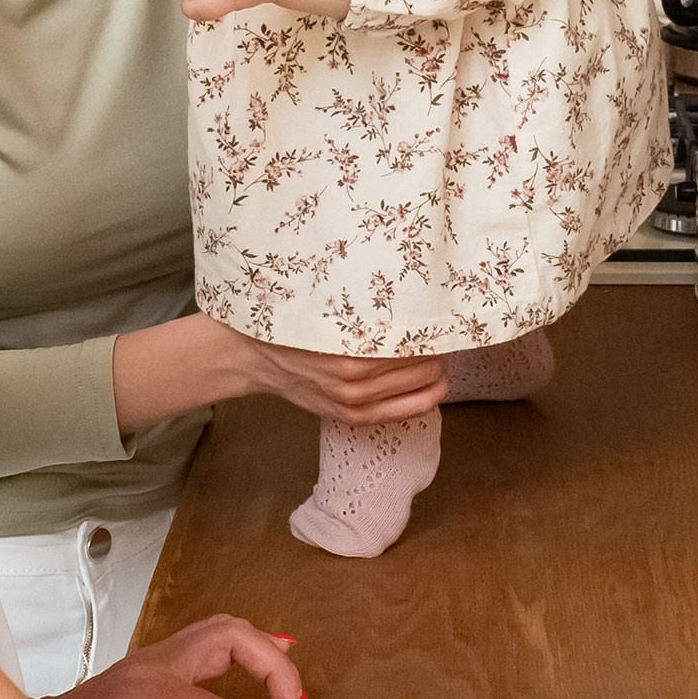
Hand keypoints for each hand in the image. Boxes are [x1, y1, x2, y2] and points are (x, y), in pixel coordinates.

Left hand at [40, 614, 309, 698]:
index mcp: (138, 689)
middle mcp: (153, 664)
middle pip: (232, 639)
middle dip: (277, 676)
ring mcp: (160, 659)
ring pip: (230, 631)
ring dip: (270, 658)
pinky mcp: (165, 665)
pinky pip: (219, 640)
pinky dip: (254, 648)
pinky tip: (276, 660)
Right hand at [111, 316, 446, 439]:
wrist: (251, 353)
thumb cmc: (291, 319)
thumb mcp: (327, 298)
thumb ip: (365, 299)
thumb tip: (414, 281)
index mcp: (351, 346)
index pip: (419, 338)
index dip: (439, 323)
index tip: (446, 310)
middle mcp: (355, 379)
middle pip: (429, 363)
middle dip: (440, 345)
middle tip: (442, 327)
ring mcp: (354, 402)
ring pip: (427, 387)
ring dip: (436, 369)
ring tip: (434, 348)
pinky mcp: (353, 416)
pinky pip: (411, 410)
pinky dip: (426, 393)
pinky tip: (425, 377)